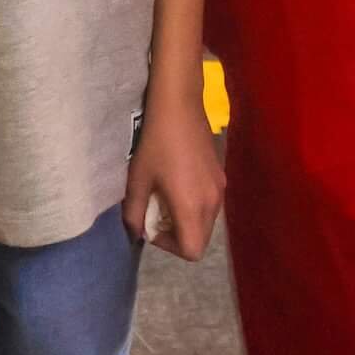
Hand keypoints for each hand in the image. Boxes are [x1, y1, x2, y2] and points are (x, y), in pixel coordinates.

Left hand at [123, 95, 224, 261]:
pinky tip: (178, 180)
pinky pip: (210, 204)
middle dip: (178, 234)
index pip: (192, 251)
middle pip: (201, 239)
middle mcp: (213, 202)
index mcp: (192, 207)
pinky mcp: (220, 175)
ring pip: (206, 222)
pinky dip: (195, 205)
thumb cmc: (156, 142)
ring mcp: (220, 188)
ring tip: (166, 195)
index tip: (153, 225)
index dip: (170, 247)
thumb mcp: (138, 180)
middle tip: (157, 212)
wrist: (179, 103)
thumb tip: (136, 232)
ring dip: (187, 219)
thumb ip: (134, 214)